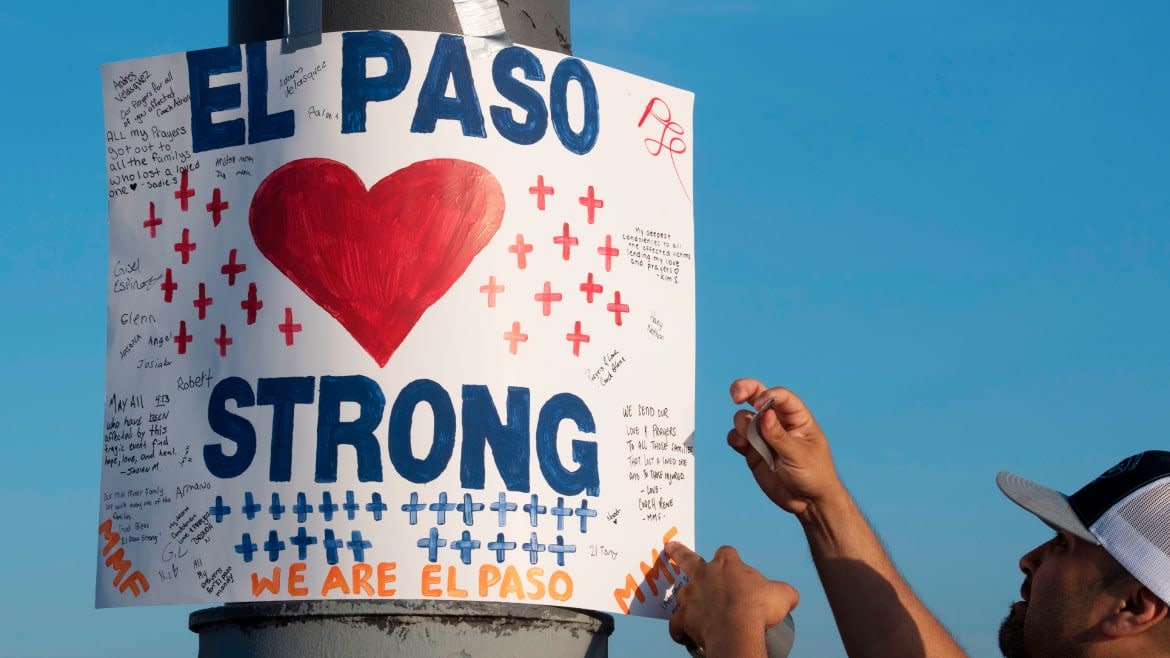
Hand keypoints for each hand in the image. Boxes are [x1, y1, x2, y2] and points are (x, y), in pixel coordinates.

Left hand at [666, 542, 797, 656]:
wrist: (736, 629)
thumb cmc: (759, 608)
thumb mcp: (783, 595)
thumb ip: (785, 592)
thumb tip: (790, 597)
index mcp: (726, 564)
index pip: (726, 552)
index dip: (730, 557)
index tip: (734, 562)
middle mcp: (703, 575)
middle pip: (686, 558)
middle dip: (678, 552)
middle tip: (670, 547)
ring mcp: (690, 596)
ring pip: (682, 594)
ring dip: (687, 600)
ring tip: (693, 609)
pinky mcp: (683, 618)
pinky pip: (676, 624)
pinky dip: (680, 629)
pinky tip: (685, 635)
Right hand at [727, 378, 840, 516]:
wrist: (808, 503)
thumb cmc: (814, 475)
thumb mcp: (799, 455)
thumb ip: (779, 436)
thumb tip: (764, 414)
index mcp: (797, 418)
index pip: (780, 397)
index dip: (767, 395)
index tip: (759, 405)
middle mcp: (778, 423)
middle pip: (757, 396)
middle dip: (744, 390)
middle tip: (735, 394)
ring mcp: (764, 436)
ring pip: (744, 418)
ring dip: (742, 424)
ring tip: (748, 439)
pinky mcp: (753, 451)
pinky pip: (737, 438)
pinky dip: (734, 438)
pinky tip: (740, 445)